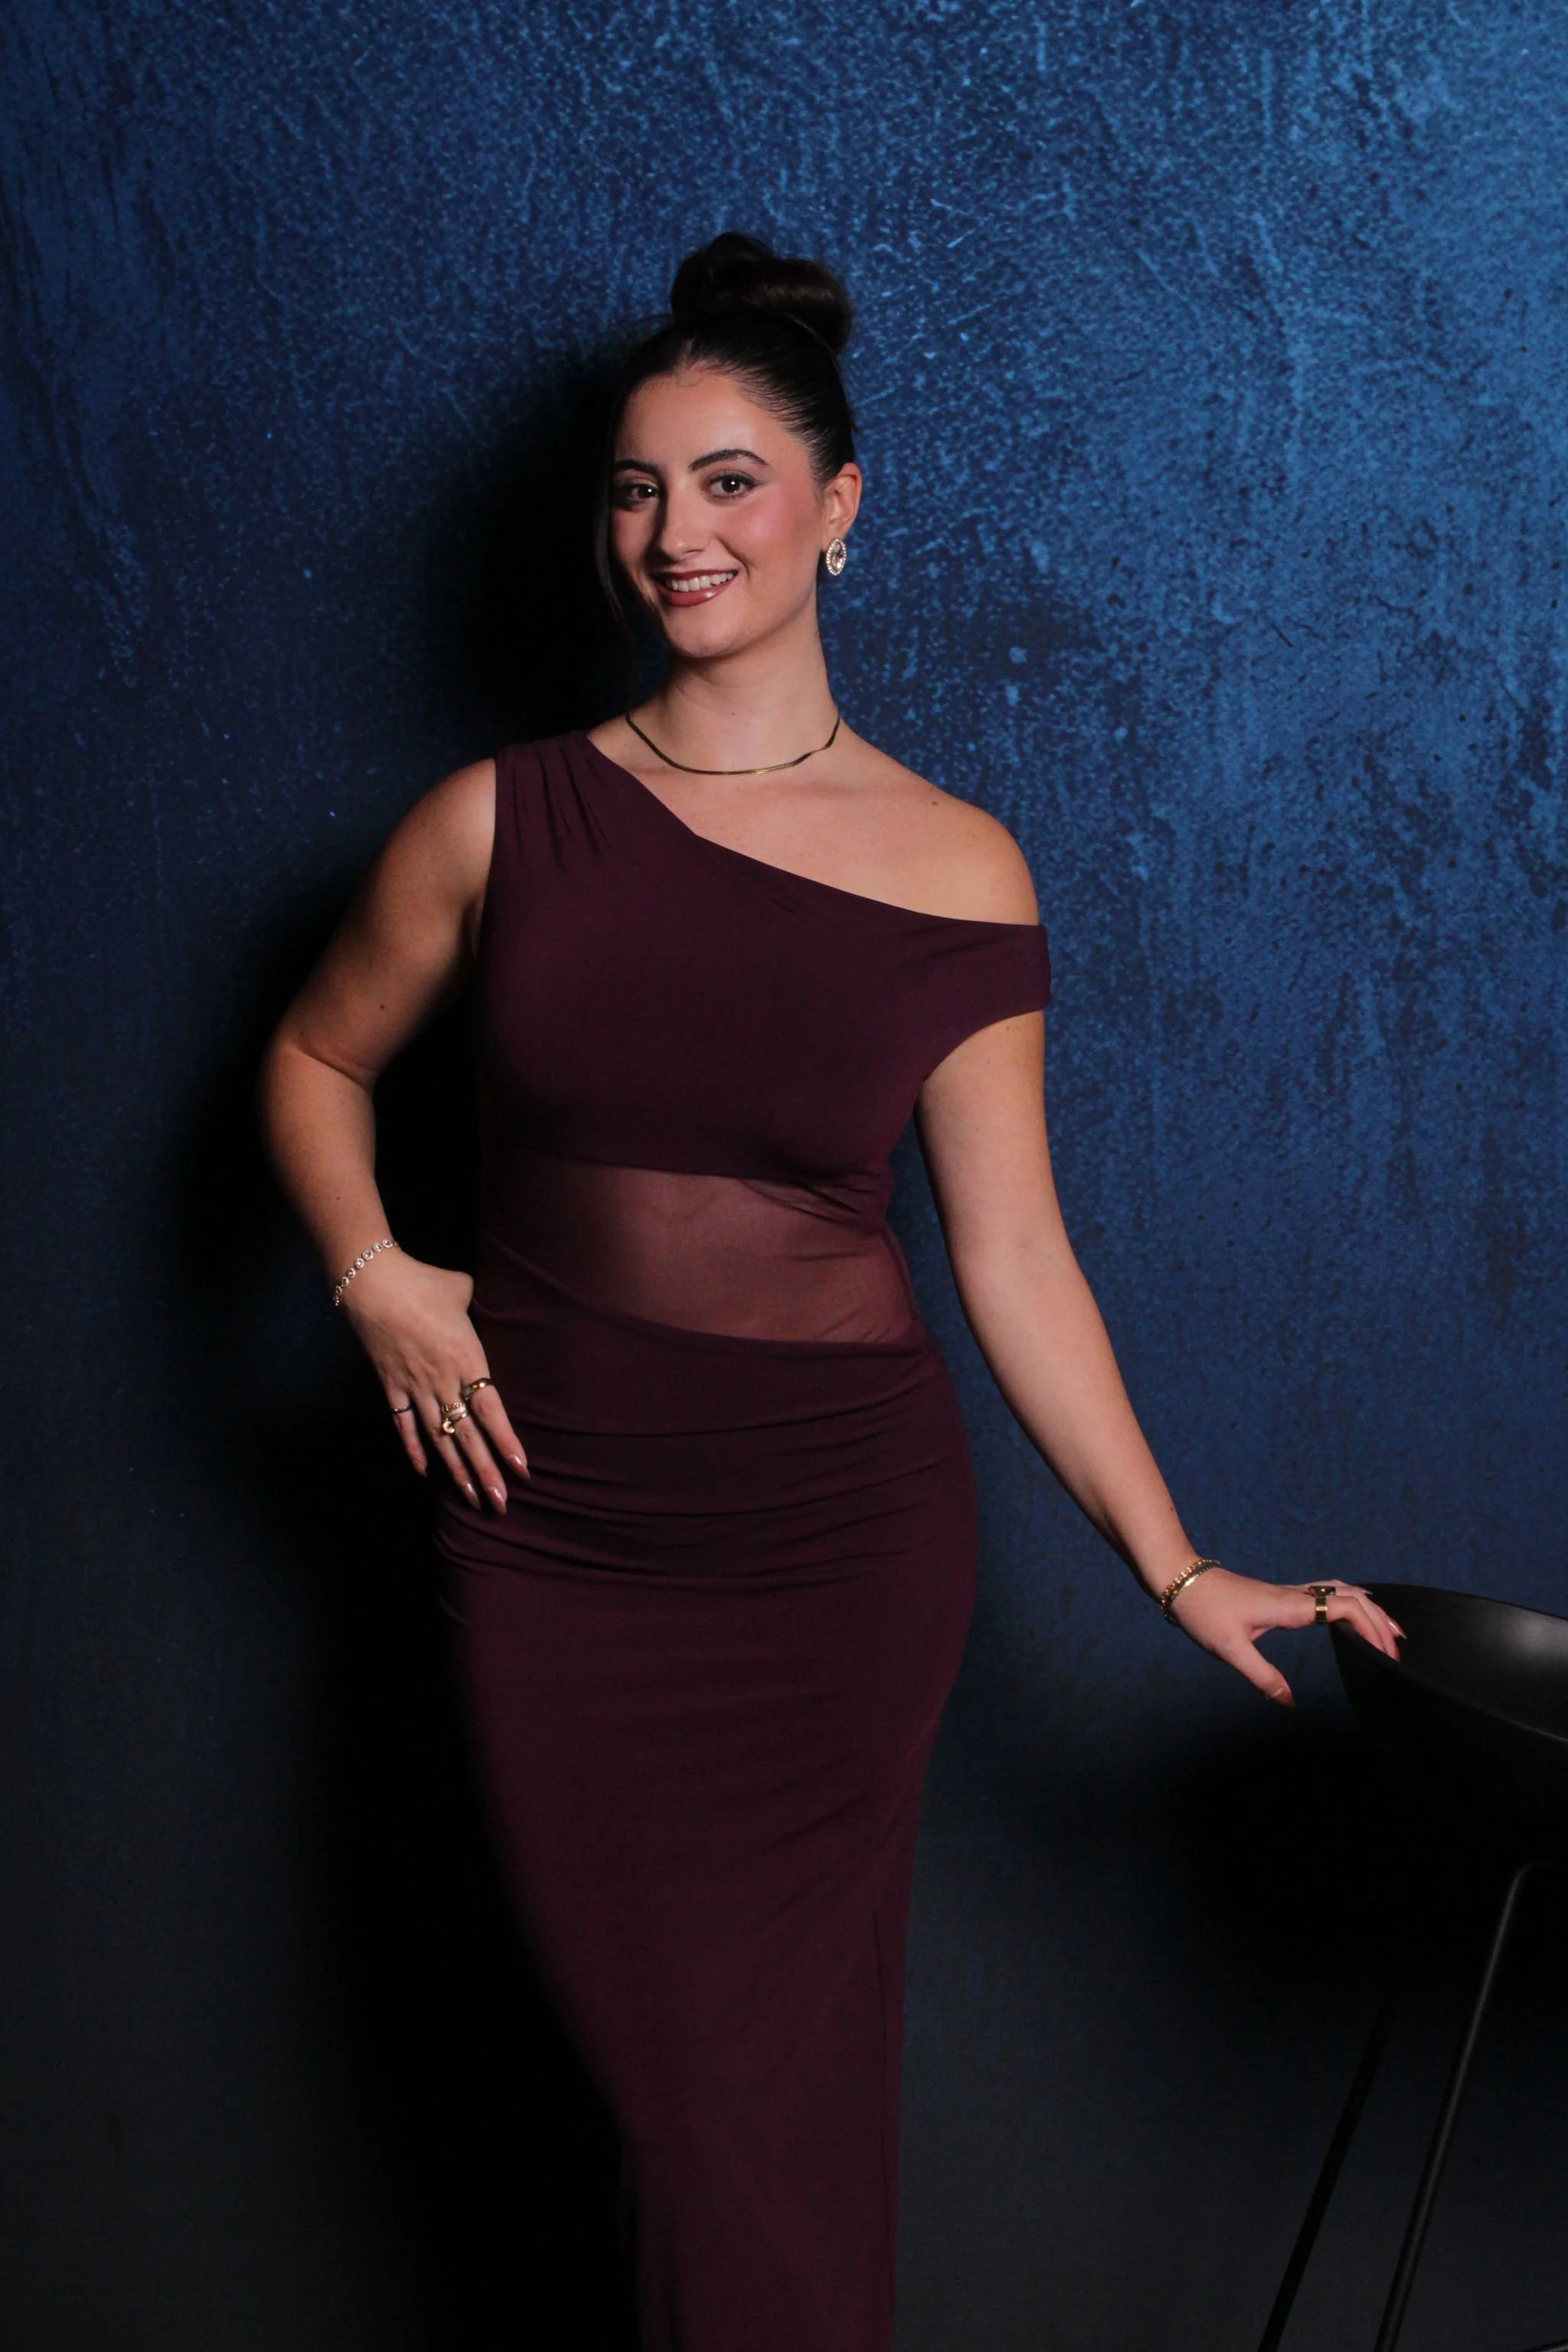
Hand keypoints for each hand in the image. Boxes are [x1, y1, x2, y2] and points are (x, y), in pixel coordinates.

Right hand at [340, 1252, 527, 1510]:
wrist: (373, 1283)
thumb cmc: (424, 1282)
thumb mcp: (463, 1289)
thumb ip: (479, 1303)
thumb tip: (484, 1299)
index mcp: (467, 1358)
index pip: (491, 1411)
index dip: (506, 1442)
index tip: (521, 1470)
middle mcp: (443, 1380)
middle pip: (468, 1435)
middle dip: (486, 1471)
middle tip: (501, 1504)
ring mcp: (415, 1387)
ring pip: (439, 1438)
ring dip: (456, 1470)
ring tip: (473, 1499)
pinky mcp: (391, 1386)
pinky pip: (404, 1425)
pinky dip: (413, 1449)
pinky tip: (424, 1473)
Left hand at [1167, 1566, 1404, 1706]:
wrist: (1182, 1581)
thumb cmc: (1204, 1612)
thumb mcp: (1230, 1650)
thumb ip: (1262, 1676)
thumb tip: (1288, 1702)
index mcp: (1289, 1606)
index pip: (1343, 1607)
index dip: (1369, 1626)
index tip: (1386, 1649)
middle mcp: (1295, 1595)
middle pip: (1350, 1598)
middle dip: (1378, 1620)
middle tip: (1398, 1647)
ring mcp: (1289, 1593)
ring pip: (1340, 1591)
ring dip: (1368, 1608)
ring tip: (1389, 1628)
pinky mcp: (1282, 1596)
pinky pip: (1326, 1592)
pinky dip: (1349, 1601)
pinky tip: (1352, 1611)